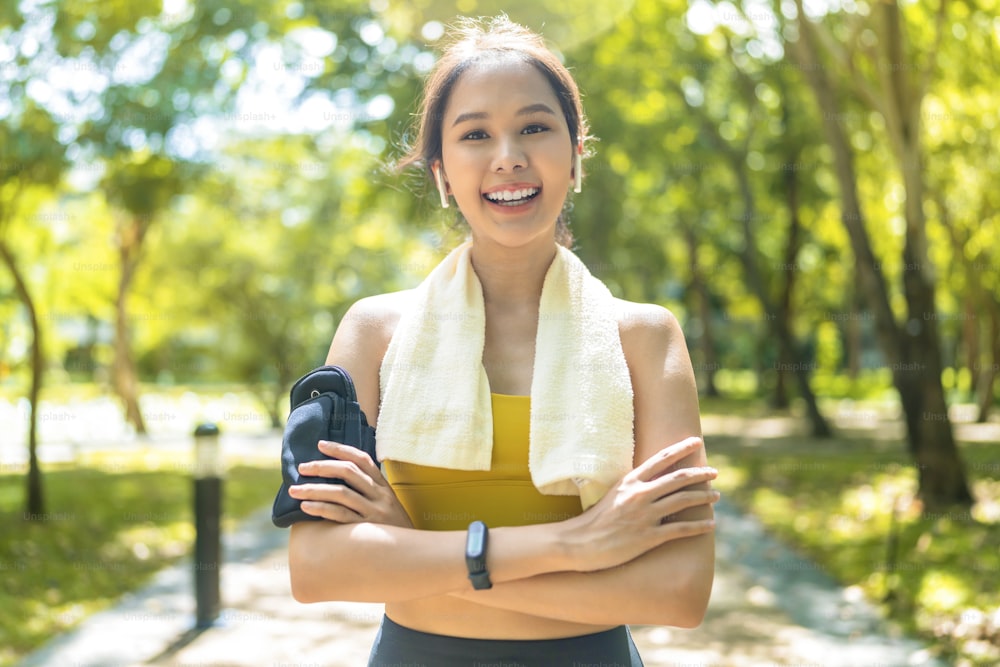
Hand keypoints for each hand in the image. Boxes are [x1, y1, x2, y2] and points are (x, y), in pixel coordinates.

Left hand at [289, 441, 412, 527]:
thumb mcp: (389, 506)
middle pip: (348, 471)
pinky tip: (306, 507)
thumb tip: (341, 479)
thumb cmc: (394, 531)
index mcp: (384, 486)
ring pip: (340, 493)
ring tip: (294, 490)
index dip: (341, 449)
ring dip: (314, 489)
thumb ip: (371, 492)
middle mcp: (380, 496)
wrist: (412, 555)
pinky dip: (321, 509)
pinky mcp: (367, 529)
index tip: (321, 445)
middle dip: (322, 467)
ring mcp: (374, 512)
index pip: (362, 459)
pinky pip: (340, 515)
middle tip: (302, 468)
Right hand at [560, 436, 717, 571]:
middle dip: (700, 474)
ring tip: (716, 496)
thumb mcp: (612, 495)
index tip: (696, 442)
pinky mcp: (647, 536)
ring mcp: (644, 515)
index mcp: (630, 481)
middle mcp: (640, 494)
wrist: (578, 543)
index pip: (661, 459)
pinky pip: (680, 529)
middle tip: (714, 472)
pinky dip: (698, 526)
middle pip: (678, 478)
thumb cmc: (594, 520)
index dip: (681, 449)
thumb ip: (632, 487)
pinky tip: (710, 525)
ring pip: (683, 501)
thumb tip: (651, 482)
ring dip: (704, 497)